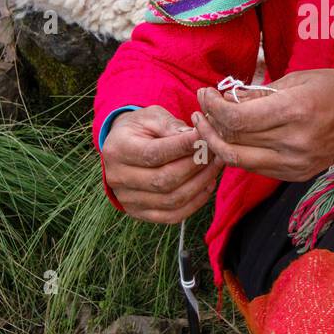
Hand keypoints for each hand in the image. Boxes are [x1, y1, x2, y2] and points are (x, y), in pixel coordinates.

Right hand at [102, 105, 221, 222]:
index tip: (206, 138)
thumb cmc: (140, 128)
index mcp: (118, 149)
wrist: (121, 146)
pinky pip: (172, 216)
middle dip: (196, 166)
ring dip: (200, 184)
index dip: (183, 147)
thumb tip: (197, 137)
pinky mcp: (139, 212)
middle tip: (215, 152)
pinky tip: (207, 185)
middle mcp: (118, 178)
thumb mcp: (152, 117)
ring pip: (171, 200)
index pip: (154, 153)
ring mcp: (127, 199)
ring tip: (215, 166)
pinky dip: (195, 203)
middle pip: (164, 180)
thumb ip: (172, 126)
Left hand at [194, 70, 333, 181]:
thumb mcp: (297, 78)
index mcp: (295, 111)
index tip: (205, 93)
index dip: (213, 107)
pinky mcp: (294, 175)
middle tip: (201, 107)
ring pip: (238, 159)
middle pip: (234, 140)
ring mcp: (294, 163)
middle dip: (210, 123)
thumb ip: (258, 92)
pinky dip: (238, 152)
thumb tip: (224, 97)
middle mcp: (294, 142)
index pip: (237, 118)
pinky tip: (232, 137)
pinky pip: (254, 166)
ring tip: (209, 124)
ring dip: (217, 142)